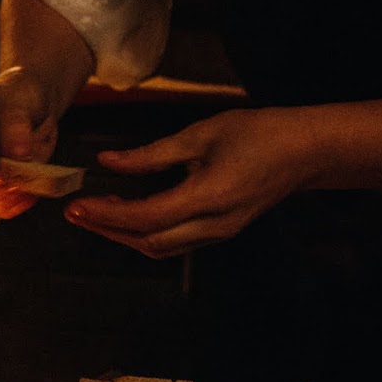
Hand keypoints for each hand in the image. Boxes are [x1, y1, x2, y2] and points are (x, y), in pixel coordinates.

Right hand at [0, 66, 61, 219]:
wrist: (34, 100)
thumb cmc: (20, 91)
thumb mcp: (18, 96)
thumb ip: (16, 123)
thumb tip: (18, 157)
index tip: (0, 176)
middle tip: (23, 178)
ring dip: (8, 199)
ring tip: (33, 180)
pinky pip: (0, 208)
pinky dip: (18, 203)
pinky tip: (34, 187)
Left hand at [64, 108, 317, 257]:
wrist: (307, 151)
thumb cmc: (259, 134)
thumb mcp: (201, 134)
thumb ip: (152, 154)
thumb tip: (108, 162)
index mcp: (208, 198)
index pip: (146, 217)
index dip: (107, 215)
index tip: (76, 205)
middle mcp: (213, 225)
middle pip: (148, 242)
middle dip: (107, 230)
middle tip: (75, 213)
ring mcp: (218, 234)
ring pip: (160, 248)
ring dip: (124, 236)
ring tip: (96, 213)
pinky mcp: (219, 232)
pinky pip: (174, 243)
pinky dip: (144, 233)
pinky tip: (127, 215)